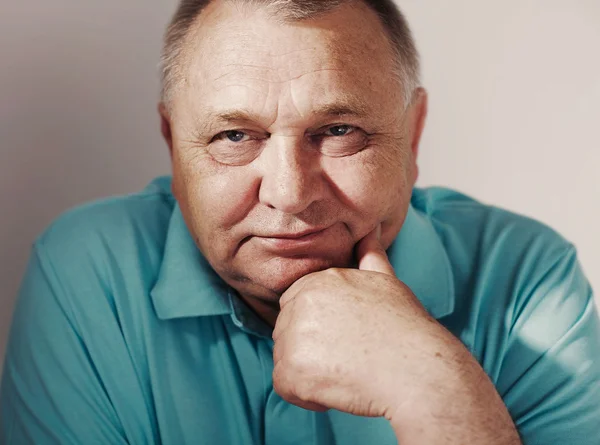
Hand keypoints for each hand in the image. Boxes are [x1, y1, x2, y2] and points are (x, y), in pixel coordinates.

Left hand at [271, 225, 440, 419]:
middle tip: (349, 357)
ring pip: (286, 359)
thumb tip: (369, 228)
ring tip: (347, 371)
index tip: (345, 338)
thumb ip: (370, 254)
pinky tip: (337, 389)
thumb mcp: (387, 281)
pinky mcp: (293, 370)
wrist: (420, 369)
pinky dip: (306, 396)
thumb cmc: (406, 328)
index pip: (294, 304)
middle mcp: (301, 302)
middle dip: (311, 348)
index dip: (317, 327)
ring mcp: (294, 335)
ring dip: (310, 371)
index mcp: (318, 281)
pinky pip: (284, 386)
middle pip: (287, 331)